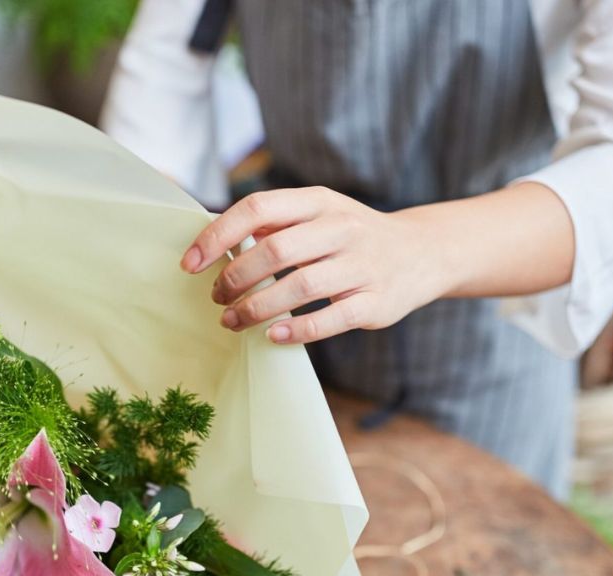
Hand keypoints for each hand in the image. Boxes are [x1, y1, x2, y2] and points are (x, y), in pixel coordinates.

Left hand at [180, 187, 457, 343]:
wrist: (422, 252)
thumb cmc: (350, 237)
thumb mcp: (316, 215)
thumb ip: (272, 224)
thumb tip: (213, 244)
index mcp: (318, 201)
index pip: (258, 209)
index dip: (218, 236)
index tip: (190, 264)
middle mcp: (342, 228)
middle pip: (276, 250)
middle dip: (235, 278)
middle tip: (216, 299)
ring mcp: (362, 265)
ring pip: (300, 287)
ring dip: (257, 308)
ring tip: (233, 321)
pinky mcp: (376, 302)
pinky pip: (331, 319)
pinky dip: (297, 330)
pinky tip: (273, 336)